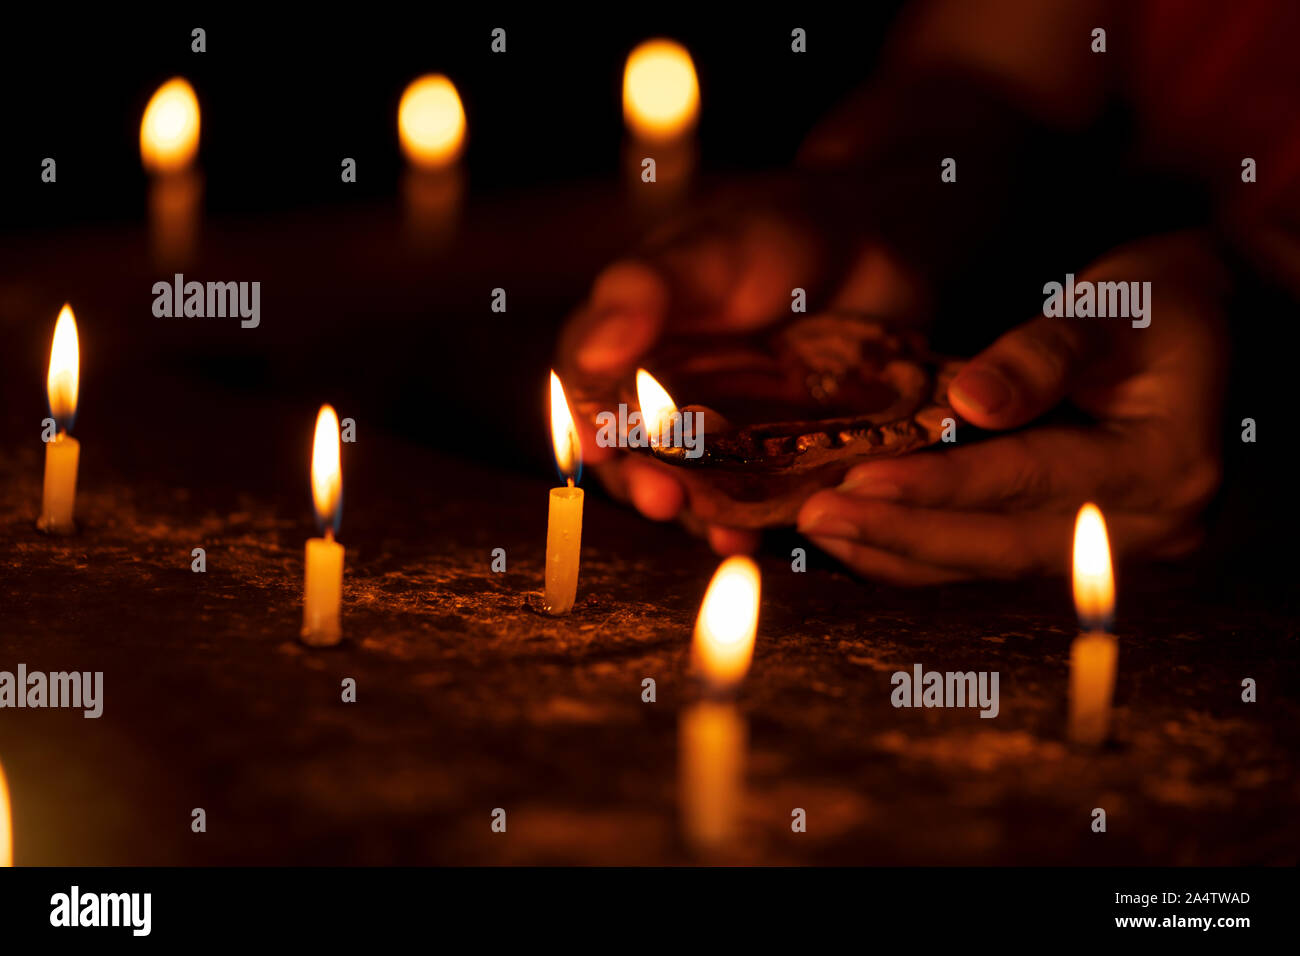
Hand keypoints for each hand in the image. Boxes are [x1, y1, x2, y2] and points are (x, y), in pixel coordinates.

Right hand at [556, 184, 929, 554]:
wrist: (873, 246)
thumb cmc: (776, 233)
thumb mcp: (710, 252)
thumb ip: (647, 293)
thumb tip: (588, 355)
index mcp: (626, 340)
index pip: (583, 389)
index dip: (584, 424)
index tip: (597, 450)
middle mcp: (660, 394)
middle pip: (631, 454)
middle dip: (642, 483)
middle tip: (661, 500)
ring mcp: (714, 432)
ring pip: (686, 486)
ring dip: (693, 516)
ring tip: (716, 533)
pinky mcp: (769, 459)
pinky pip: (747, 501)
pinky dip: (746, 523)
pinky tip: (752, 538)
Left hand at [796, 233, 1229, 582]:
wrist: (1198, 325)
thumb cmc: (1156, 304)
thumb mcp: (1110, 307)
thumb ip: (1042, 355)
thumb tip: (968, 403)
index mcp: (1164, 464)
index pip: (1031, 480)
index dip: (940, 486)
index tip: (858, 483)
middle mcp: (1146, 527)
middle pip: (1004, 544)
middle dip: (902, 535)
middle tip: (815, 519)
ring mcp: (1114, 548)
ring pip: (990, 565)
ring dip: (900, 552)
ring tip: (821, 531)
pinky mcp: (1078, 546)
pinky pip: (991, 559)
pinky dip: (922, 552)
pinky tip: (861, 540)